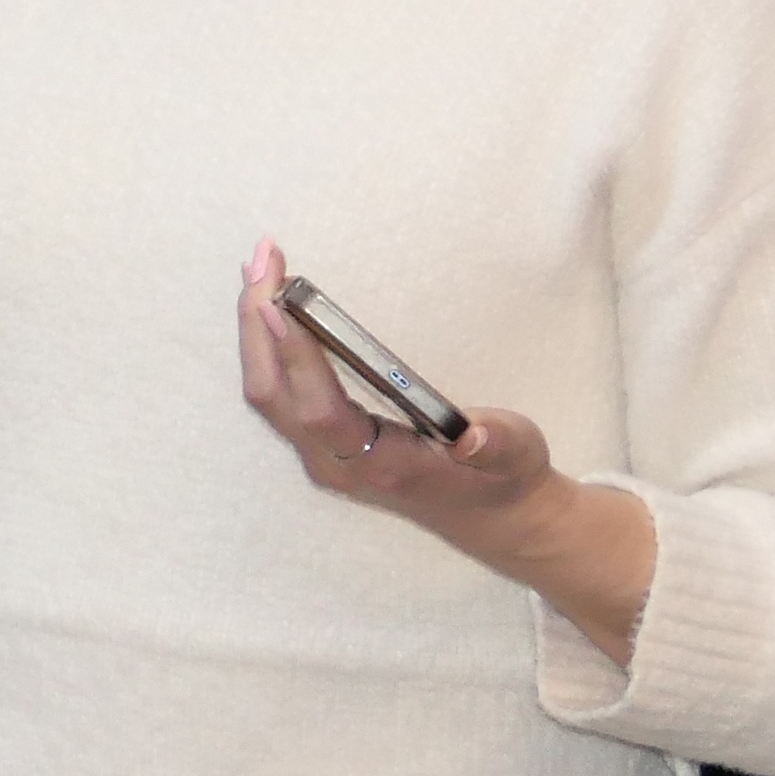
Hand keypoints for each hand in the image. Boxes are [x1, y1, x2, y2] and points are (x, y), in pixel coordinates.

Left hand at [237, 241, 652, 663]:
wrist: (494, 518)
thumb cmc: (503, 477)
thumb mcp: (517, 456)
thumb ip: (496, 445)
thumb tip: (473, 437)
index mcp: (383, 464)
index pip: (321, 412)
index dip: (296, 360)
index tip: (278, 304)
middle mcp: (338, 463)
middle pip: (274, 395)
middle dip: (259, 326)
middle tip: (262, 258)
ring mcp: (322, 456)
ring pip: (268, 394)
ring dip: (257, 331)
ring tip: (258, 269)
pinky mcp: (320, 444)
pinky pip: (279, 393)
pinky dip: (268, 346)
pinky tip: (269, 307)